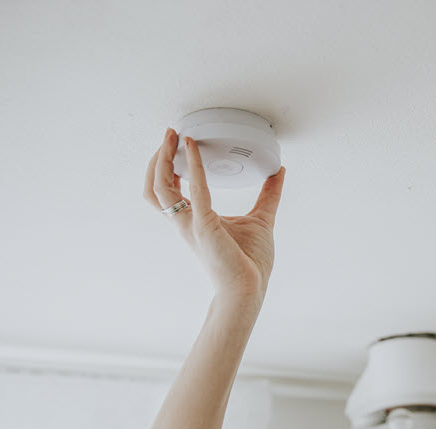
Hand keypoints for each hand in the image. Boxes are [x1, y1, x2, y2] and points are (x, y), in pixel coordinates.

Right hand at [143, 128, 285, 300]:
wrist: (250, 288)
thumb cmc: (251, 263)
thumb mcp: (261, 219)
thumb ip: (269, 195)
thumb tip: (279, 171)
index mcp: (195, 220)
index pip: (168, 191)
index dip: (166, 167)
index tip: (176, 144)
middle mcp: (186, 222)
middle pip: (156, 187)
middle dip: (157, 159)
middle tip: (169, 134)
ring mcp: (192, 224)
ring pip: (160, 189)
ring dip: (162, 160)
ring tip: (172, 137)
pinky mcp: (204, 226)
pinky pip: (195, 192)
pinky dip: (194, 168)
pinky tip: (195, 149)